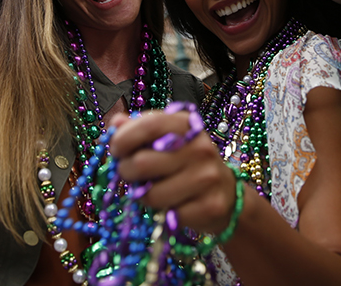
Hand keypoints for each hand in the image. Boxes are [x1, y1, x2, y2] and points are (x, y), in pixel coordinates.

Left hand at [110, 110, 236, 234]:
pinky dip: (161, 213)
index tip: (115, 150)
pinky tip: (169, 204)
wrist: (225, 192)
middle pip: (143, 163)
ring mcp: (207, 178)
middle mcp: (200, 148)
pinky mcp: (210, 207)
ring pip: (151, 195)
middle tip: (130, 173)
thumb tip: (116, 124)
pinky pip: (167, 216)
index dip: (124, 138)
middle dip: (126, 171)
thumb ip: (140, 129)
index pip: (149, 125)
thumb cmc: (186, 161)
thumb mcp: (167, 138)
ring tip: (149, 189)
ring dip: (142, 196)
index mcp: (187, 125)